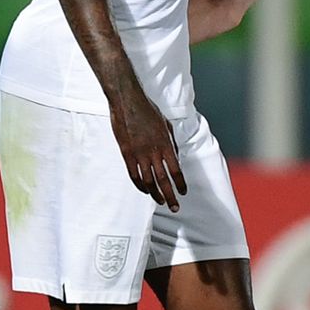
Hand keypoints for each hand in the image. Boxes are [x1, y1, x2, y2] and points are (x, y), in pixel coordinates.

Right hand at [111, 93, 187, 211]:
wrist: (128, 102)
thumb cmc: (148, 110)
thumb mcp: (166, 125)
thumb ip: (171, 143)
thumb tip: (175, 157)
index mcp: (165, 144)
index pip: (176, 170)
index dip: (180, 183)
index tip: (183, 192)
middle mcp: (153, 151)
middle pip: (163, 180)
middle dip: (170, 195)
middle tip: (175, 207)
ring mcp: (138, 154)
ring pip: (148, 181)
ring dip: (155, 194)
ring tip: (160, 201)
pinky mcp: (126, 154)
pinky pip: (134, 175)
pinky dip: (140, 185)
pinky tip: (145, 191)